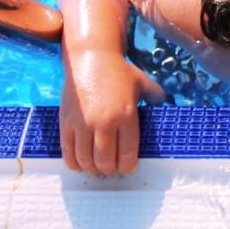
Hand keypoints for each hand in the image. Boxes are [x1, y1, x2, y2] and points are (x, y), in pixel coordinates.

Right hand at [59, 50, 165, 175]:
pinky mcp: (66, 122)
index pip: (127, 155)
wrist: (91, 57)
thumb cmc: (119, 71)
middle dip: (111, 171)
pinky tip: (81, 164)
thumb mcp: (143, 83)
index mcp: (125, 115)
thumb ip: (156, 97)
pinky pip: (67, 152)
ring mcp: (82, 123)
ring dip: (93, 171)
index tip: (127, 169)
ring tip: (98, 170)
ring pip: (86, 161)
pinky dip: (74, 164)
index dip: (127, 168)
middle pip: (105, 162)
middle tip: (113, 171)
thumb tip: (163, 109)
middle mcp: (103, 122)